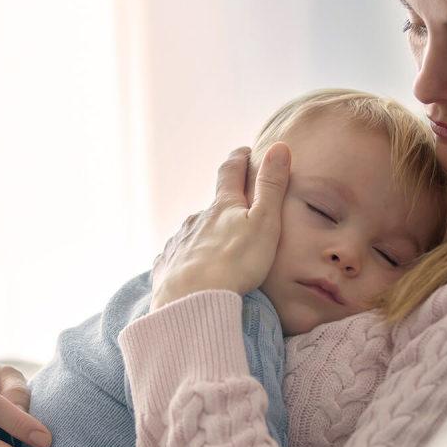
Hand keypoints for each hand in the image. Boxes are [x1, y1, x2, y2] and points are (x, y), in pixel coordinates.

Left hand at [150, 143, 290, 310]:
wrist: (191, 300)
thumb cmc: (235, 263)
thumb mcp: (264, 223)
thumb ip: (271, 187)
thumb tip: (279, 147)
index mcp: (222, 207)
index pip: (231, 172)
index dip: (239, 159)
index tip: (244, 152)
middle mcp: (197, 219)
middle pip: (211, 206)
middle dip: (222, 206)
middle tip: (235, 209)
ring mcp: (179, 242)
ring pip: (193, 232)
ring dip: (204, 235)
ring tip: (216, 248)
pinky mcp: (167, 265)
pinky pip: (177, 258)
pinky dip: (187, 259)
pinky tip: (190, 270)